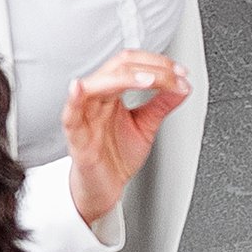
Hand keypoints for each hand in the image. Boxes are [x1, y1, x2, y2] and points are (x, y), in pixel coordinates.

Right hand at [61, 49, 188, 228]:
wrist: (105, 188)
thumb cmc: (116, 157)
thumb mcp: (146, 126)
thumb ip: (161, 104)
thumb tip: (182, 86)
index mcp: (112, 94)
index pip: (131, 64)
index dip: (157, 63)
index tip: (180, 73)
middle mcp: (98, 100)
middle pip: (117, 68)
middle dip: (149, 68)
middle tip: (174, 76)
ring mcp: (86, 116)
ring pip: (97, 84)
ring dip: (124, 78)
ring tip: (149, 80)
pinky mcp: (77, 137)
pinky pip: (70, 114)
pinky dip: (73, 99)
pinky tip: (79, 88)